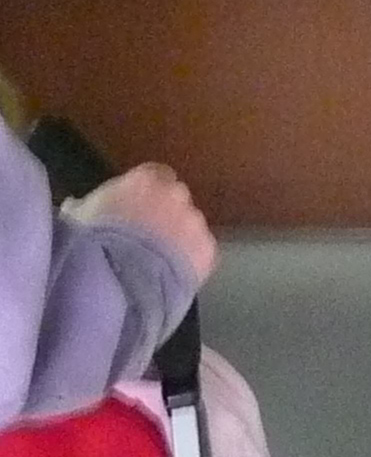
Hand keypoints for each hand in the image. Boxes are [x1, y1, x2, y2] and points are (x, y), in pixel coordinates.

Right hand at [66, 161, 216, 290]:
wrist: (115, 279)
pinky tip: (172, 278)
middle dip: (165, 217)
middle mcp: (176, 193)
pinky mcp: (208, 250)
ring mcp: (195, 221)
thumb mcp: (77, 218)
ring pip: (190, 228)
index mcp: (146, 179)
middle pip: (176, 201)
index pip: (155, 177)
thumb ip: (85, 206)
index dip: (148, 196)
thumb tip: (77, 205)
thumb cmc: (90, 243)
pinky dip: (191, 263)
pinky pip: (201, 253)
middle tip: (147, 241)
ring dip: (179, 241)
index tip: (139, 212)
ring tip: (158, 266)